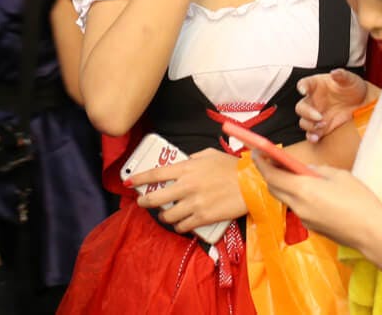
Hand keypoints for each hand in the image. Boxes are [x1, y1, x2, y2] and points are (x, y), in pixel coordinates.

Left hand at [129, 148, 245, 232]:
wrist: (252, 183)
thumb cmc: (232, 167)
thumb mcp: (210, 154)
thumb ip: (193, 159)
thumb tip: (184, 164)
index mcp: (187, 168)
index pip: (155, 174)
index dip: (139, 178)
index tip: (128, 182)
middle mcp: (186, 186)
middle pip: (154, 198)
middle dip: (145, 201)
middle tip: (144, 202)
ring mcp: (194, 203)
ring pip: (167, 216)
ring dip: (165, 216)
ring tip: (167, 214)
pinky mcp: (203, 217)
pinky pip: (182, 226)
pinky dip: (180, 226)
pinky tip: (182, 223)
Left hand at [251, 151, 381, 251]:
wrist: (371, 232)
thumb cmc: (359, 200)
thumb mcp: (339, 176)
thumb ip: (317, 170)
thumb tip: (305, 170)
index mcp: (303, 190)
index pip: (272, 175)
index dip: (262, 163)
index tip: (257, 151)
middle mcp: (298, 206)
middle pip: (274, 188)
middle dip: (270, 173)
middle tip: (273, 159)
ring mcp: (303, 218)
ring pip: (285, 198)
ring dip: (284, 184)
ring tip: (293, 172)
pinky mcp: (311, 226)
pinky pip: (298, 207)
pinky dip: (297, 195)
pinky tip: (311, 190)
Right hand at [296, 69, 369, 142]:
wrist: (361, 101)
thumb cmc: (351, 86)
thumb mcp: (350, 79)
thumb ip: (342, 75)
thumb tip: (335, 73)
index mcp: (316, 85)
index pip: (304, 84)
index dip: (302, 87)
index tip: (303, 90)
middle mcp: (312, 100)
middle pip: (300, 107)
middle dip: (307, 113)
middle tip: (319, 116)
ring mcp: (315, 114)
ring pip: (304, 121)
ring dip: (310, 125)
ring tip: (323, 124)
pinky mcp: (321, 126)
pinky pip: (311, 133)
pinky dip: (311, 136)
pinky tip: (316, 138)